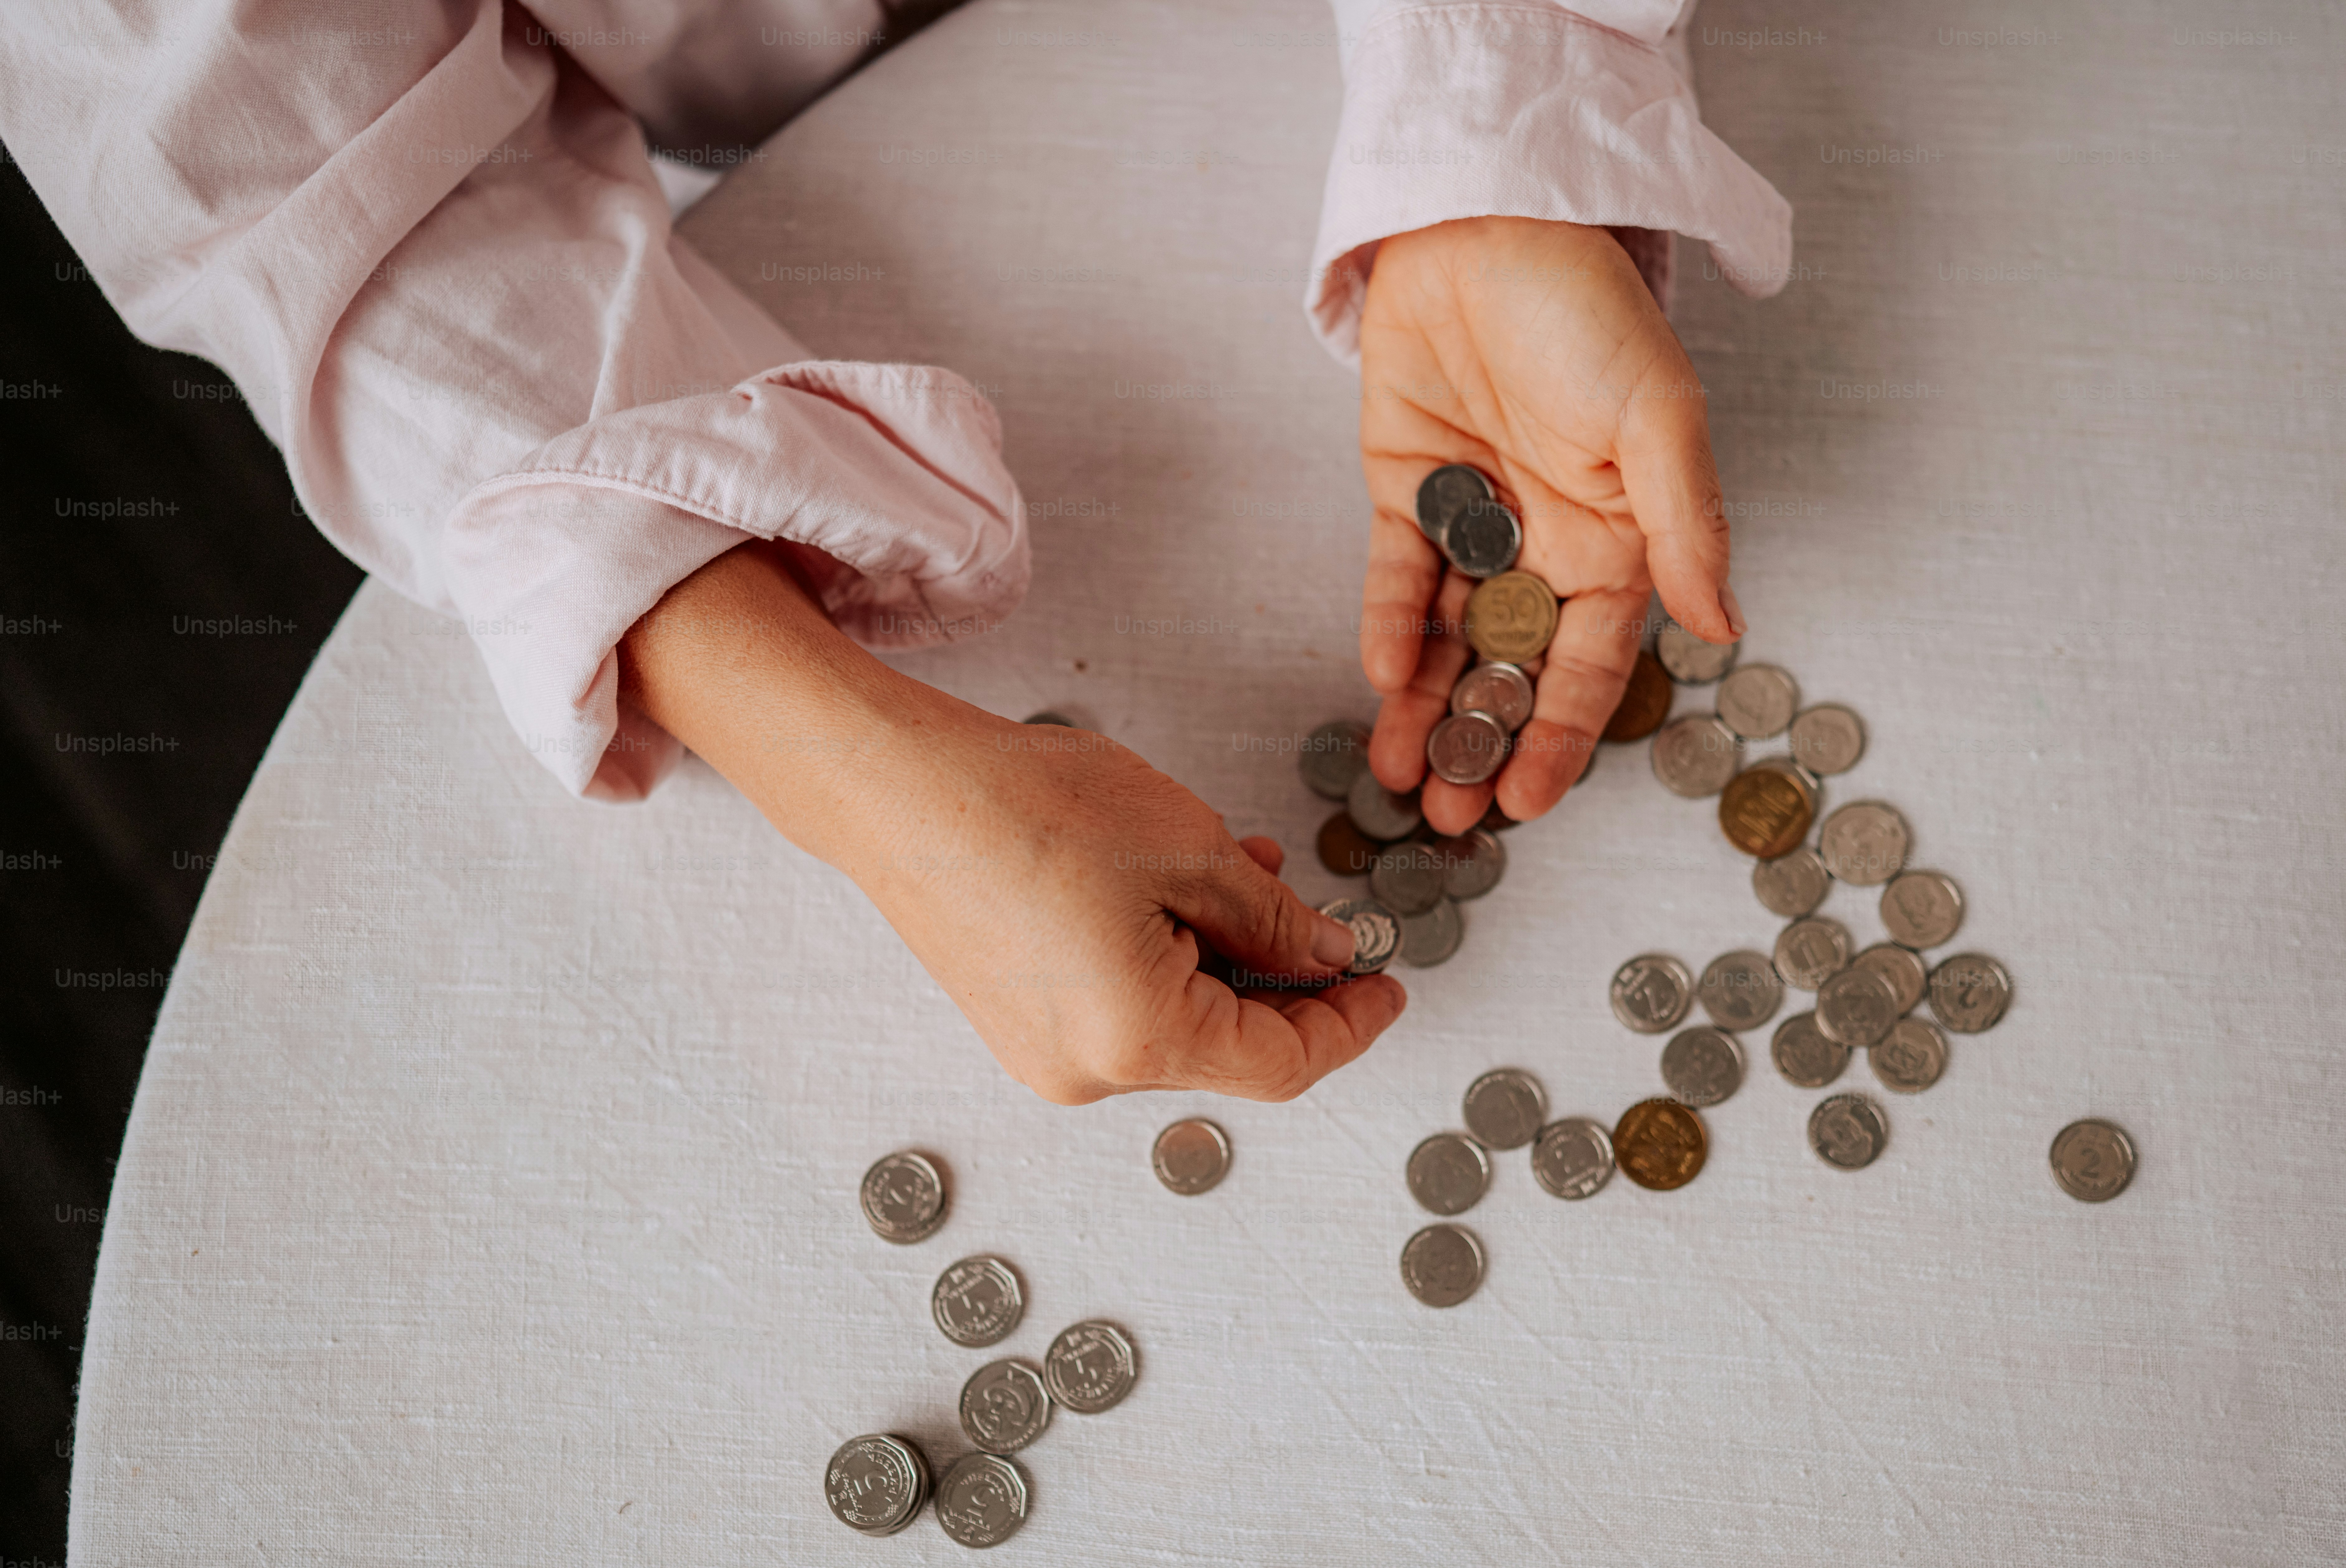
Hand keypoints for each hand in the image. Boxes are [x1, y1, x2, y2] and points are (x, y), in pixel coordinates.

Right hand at [621, 543, 1406, 1104]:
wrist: (900, 790)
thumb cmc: (1036, 807)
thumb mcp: (1188, 849)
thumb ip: (1272, 918)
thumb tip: (1326, 956)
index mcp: (1139, 1038)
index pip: (1282, 1062)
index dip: (1348, 1023)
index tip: (1388, 980)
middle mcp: (1088, 1073)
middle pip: (1228, 1048)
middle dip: (1285, 981)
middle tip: (1318, 908)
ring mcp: (1045, 1056)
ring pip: (1176, 1023)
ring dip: (1224, 959)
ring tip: (1239, 867)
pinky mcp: (1018, 1025)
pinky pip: (1122, 1009)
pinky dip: (1167, 960)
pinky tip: (1173, 889)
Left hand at [1356, 216, 1745, 834]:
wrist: (1490, 225)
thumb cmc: (1588, 313)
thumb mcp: (1659, 417)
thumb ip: (1687, 525)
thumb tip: (1726, 624)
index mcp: (1617, 541)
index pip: (1589, 664)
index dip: (1562, 736)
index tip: (1529, 801)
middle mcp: (1546, 543)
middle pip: (1513, 669)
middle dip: (1482, 745)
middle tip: (1449, 818)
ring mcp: (1473, 521)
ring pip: (1449, 641)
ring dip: (1425, 709)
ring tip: (1399, 778)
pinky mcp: (1405, 490)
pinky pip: (1397, 578)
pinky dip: (1388, 628)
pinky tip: (1380, 679)